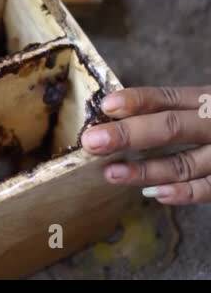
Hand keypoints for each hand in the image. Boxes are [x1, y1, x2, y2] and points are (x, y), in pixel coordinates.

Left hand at [81, 87, 210, 205]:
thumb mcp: (204, 107)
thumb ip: (169, 111)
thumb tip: (113, 116)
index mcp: (208, 100)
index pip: (168, 98)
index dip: (138, 100)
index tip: (107, 106)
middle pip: (172, 128)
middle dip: (129, 135)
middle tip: (93, 142)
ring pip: (185, 163)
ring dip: (145, 170)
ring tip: (111, 173)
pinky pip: (210, 188)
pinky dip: (184, 193)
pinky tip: (156, 194)